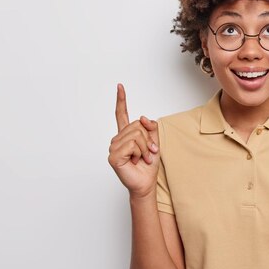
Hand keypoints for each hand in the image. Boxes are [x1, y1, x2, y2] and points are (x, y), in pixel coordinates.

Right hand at [108, 83, 160, 197]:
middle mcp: (118, 139)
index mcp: (126, 134)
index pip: (121, 114)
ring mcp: (114, 147)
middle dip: (148, 140)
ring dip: (145, 148)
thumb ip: (150, 127)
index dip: (121, 100)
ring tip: (142, 158)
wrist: (146, 182)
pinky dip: (140, 153)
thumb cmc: (148, 164)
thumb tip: (142, 118)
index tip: (120, 86)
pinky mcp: (113, 156)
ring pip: (136, 135)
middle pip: (137, 125)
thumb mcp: (154, 141)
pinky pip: (132, 144)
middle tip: (148, 153)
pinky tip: (135, 161)